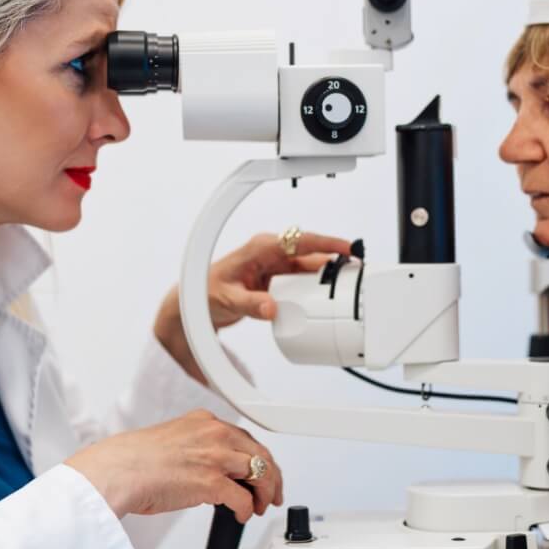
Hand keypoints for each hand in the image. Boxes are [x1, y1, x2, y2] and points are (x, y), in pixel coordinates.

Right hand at [64, 409, 284, 520]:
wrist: (117, 471)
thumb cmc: (134, 461)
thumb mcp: (171, 441)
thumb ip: (196, 449)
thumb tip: (208, 471)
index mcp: (204, 422)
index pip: (244, 438)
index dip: (258, 459)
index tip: (261, 472)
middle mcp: (214, 434)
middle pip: (260, 454)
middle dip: (271, 477)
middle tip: (271, 494)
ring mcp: (215, 456)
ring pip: (259, 473)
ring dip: (263, 494)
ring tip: (259, 507)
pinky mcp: (212, 481)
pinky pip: (243, 498)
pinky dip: (247, 510)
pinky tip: (242, 516)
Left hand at [155, 230, 352, 381]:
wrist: (192, 304)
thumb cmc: (204, 292)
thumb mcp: (228, 299)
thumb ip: (251, 305)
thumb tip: (272, 308)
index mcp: (260, 247)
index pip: (300, 240)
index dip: (326, 242)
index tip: (347, 248)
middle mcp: (270, 253)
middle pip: (310, 254)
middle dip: (334, 262)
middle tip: (356, 274)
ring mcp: (274, 267)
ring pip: (309, 269)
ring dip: (326, 277)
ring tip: (347, 287)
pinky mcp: (276, 281)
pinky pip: (302, 282)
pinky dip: (315, 289)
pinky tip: (327, 298)